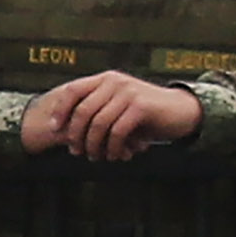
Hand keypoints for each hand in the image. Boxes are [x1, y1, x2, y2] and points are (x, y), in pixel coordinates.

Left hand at [22, 73, 203, 160]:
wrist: (180, 111)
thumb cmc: (145, 113)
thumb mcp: (118, 106)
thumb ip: (96, 110)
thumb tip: (65, 132)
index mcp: (106, 79)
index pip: (73, 90)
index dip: (60, 110)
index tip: (55, 130)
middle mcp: (116, 82)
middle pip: (82, 111)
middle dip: (76, 136)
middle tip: (77, 152)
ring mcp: (129, 92)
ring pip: (98, 124)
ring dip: (94, 146)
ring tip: (96, 157)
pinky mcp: (141, 106)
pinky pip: (116, 132)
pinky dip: (112, 148)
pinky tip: (115, 155)